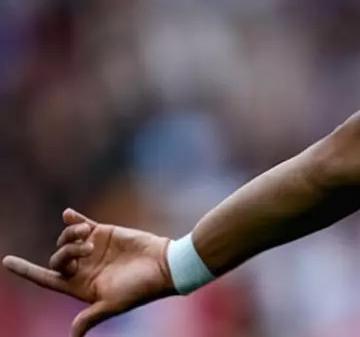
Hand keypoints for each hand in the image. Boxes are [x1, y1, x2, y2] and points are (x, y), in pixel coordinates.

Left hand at [3, 209, 175, 336]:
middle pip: (56, 258)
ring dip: (70, 236)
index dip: (26, 270)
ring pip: (66, 240)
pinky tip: (67, 214)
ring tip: (88, 234)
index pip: (46, 279)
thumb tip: (73, 336)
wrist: (165, 265)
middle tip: (85, 250)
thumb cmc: (140, 288)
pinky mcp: (105, 234)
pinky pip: (82, 224)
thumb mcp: (113, 304)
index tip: (6, 261)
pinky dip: (73, 219)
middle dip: (64, 252)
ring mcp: (93, 250)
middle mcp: (84, 268)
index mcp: (81, 287)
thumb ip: (90, 316)